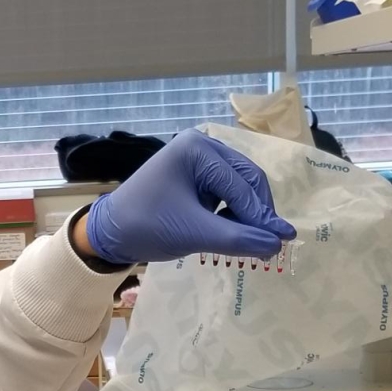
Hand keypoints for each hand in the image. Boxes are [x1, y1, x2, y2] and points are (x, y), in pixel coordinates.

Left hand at [80, 128, 294, 265]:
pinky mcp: (197, 177)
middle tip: (273, 242)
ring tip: (251, 241)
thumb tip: (277, 244)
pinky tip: (233, 233)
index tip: (282, 241)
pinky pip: (226, 193)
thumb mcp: (193, 233)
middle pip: (247, 179)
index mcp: (197, 148)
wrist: (109, 234)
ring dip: (247, 214)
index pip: (240, 184)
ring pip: (239, 187)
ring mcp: (199, 160)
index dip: (262, 215)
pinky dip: (234, 213)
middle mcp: (202, 146)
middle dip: (258, 211)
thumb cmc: (145, 227)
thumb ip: (237, 238)